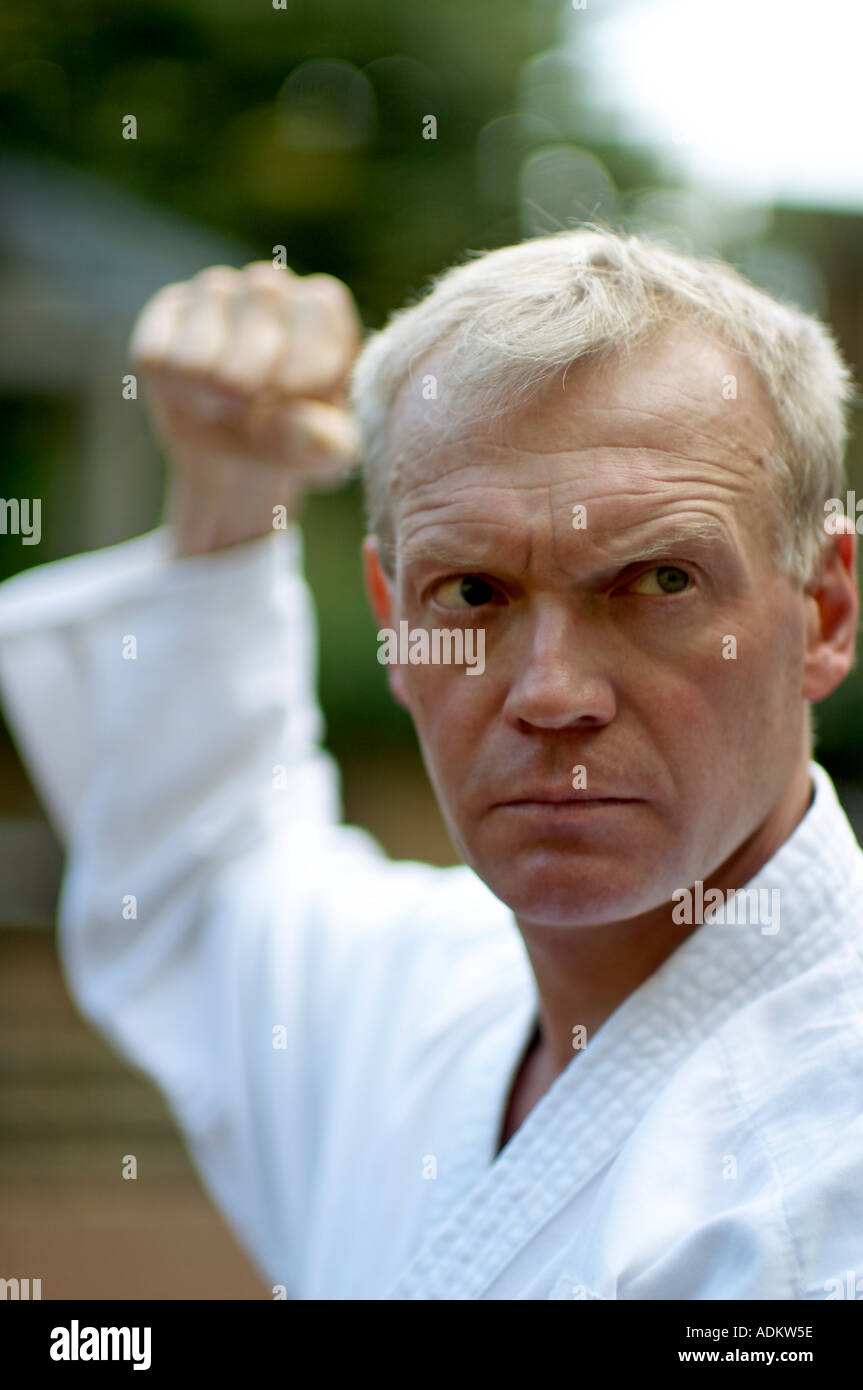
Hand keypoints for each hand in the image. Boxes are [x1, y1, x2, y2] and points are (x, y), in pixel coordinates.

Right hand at [129, 260, 363, 553]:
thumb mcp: (325, 454)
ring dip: (210, 394)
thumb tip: (298, 425)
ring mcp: (215, 290)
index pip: (316, 307)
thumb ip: (328, 443)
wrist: (239, 456)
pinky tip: (192, 395)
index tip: (293, 402)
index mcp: (321, 305)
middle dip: (254, 378)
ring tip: (225, 407)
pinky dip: (174, 391)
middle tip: (253, 409)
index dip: (303, 367)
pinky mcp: (168, 309)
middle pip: (261, 300)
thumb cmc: (295, 441)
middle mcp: (269, 284)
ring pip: (201, 343)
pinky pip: (157, 355)